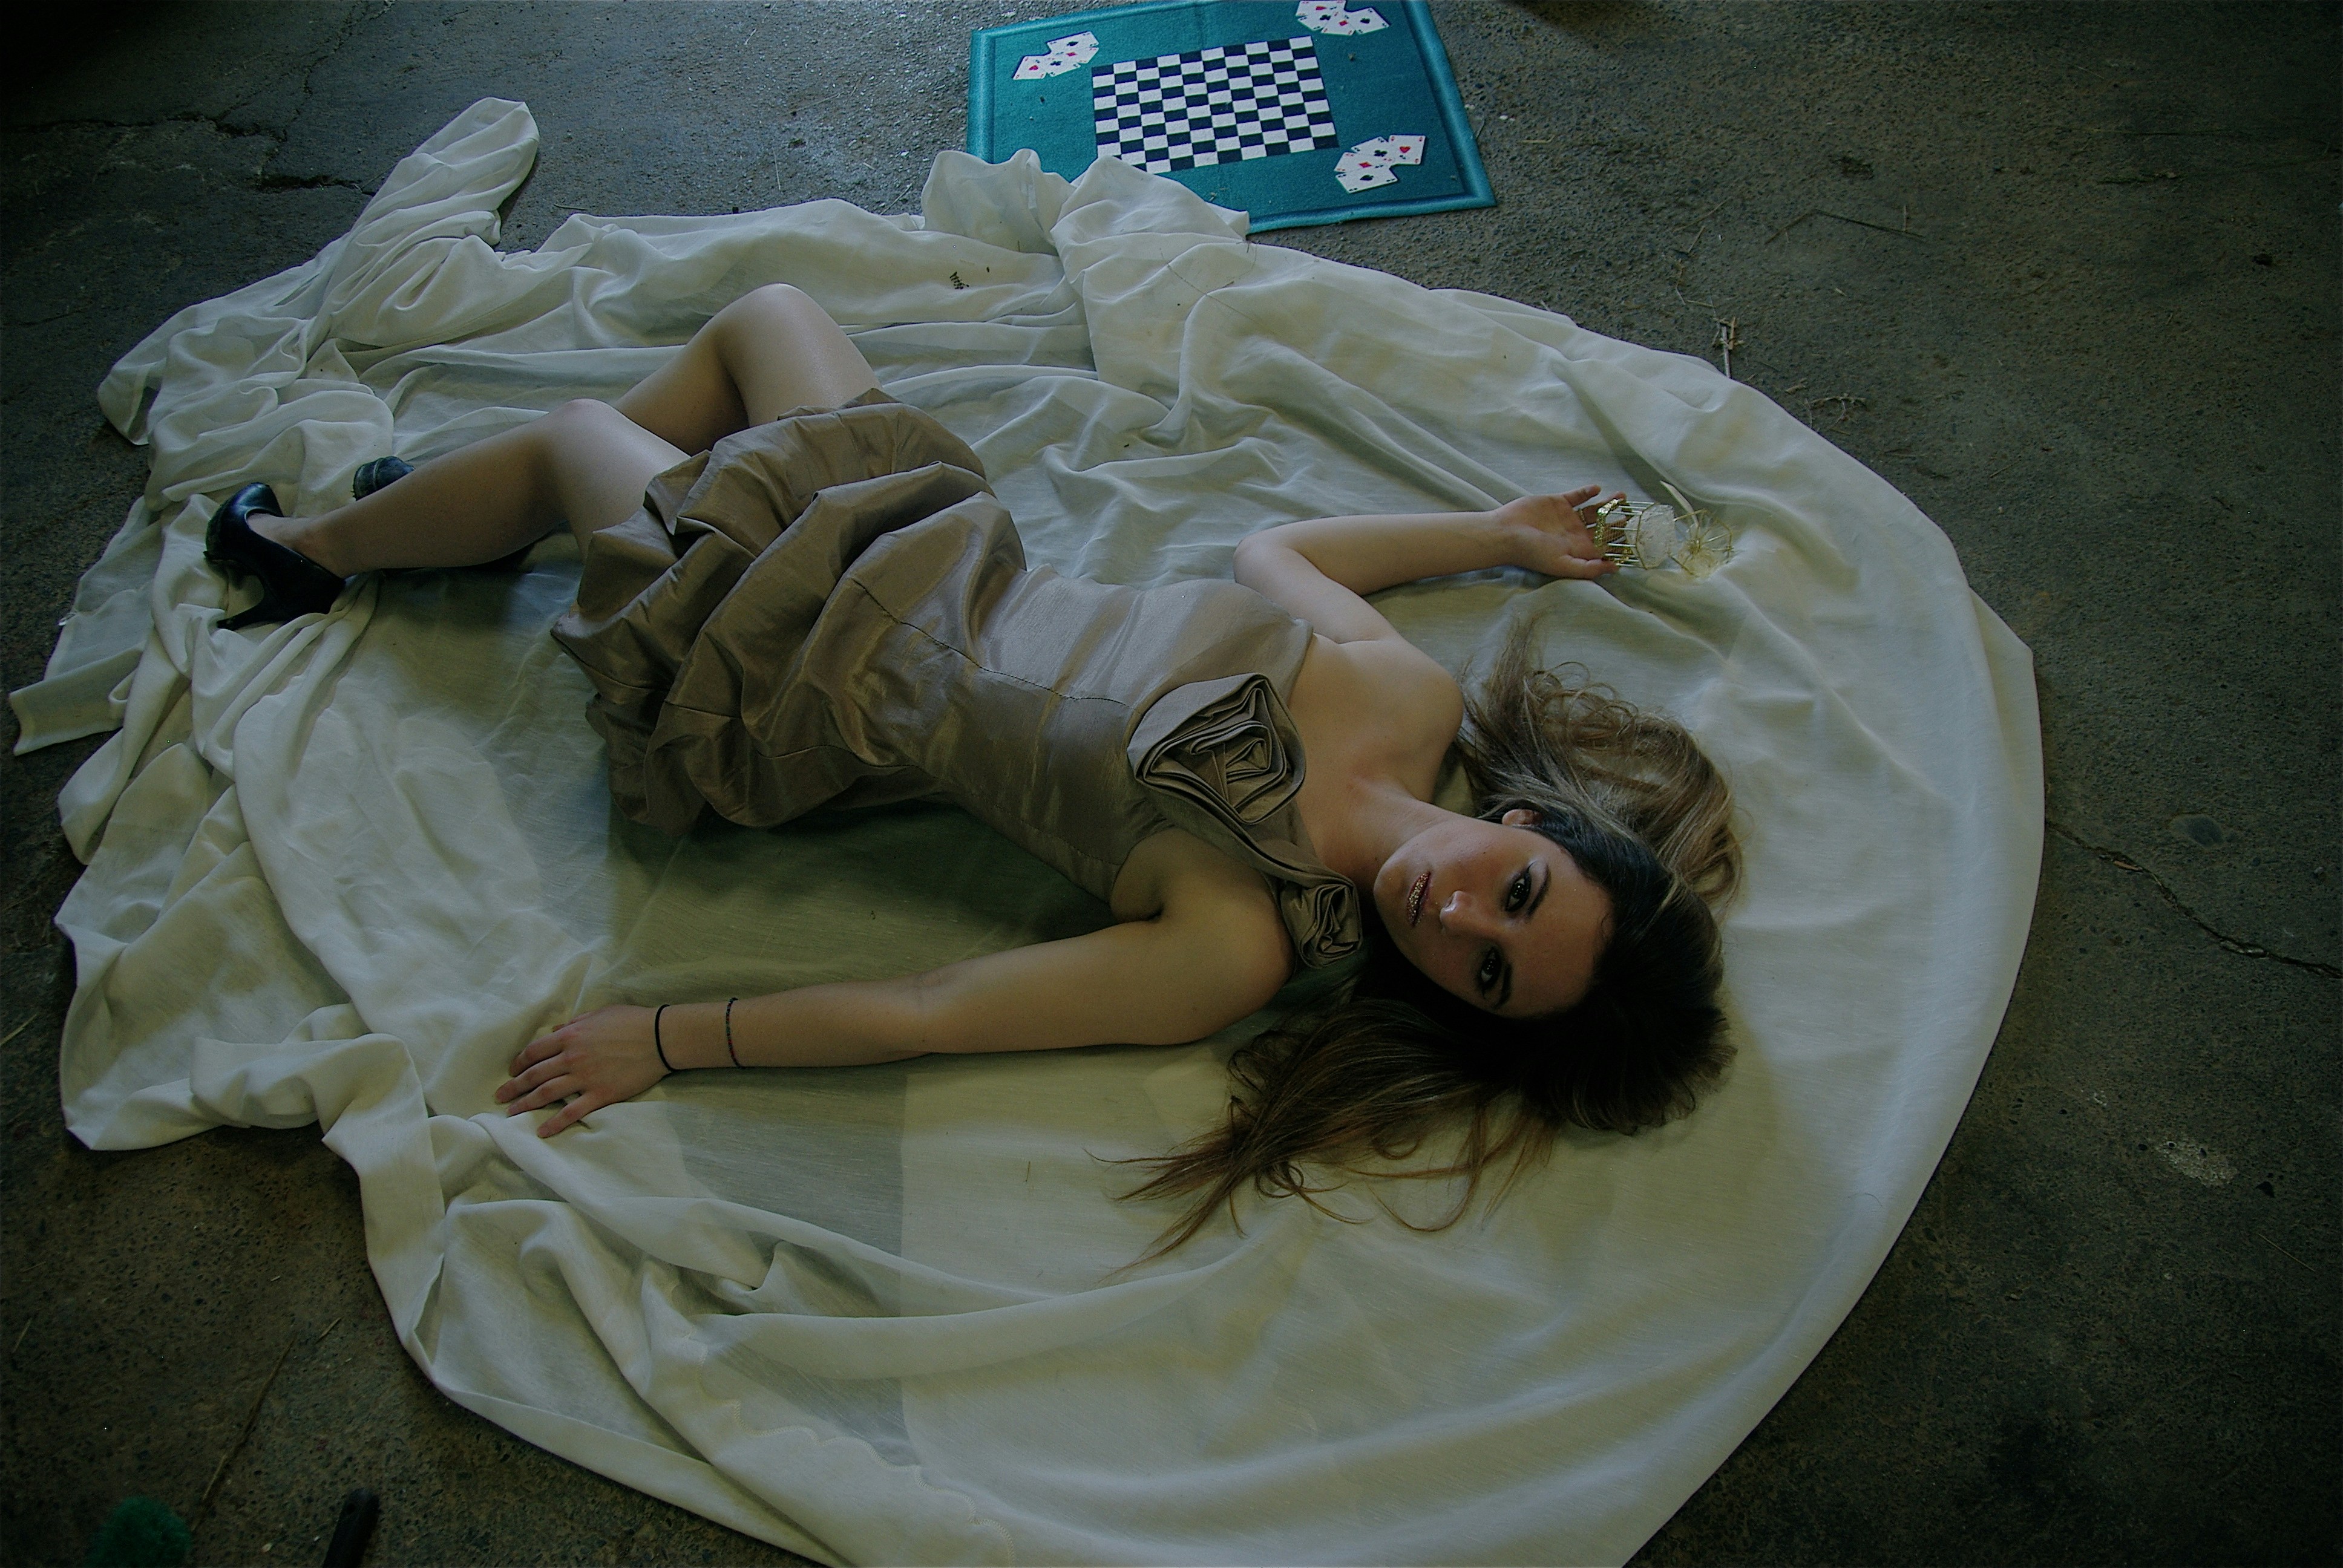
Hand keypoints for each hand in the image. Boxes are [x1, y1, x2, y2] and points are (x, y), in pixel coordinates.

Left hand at [496, 1004, 669, 1136]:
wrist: (660, 1038)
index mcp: (570, 1036)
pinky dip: (555, 1123)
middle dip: (514, 1087)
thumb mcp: (599, 1015)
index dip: (519, 1063)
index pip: (534, 1052)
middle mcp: (572, 1058)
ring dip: (526, 1105)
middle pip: (534, 1075)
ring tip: (511, 1114)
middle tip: (500, 1097)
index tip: (512, 1071)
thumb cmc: (632, 1021)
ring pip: (547, 1094)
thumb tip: (556, 1030)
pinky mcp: (600, 1094)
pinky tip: (542, 1131)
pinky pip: (572, 1112)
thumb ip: (574, 1024)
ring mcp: (585, 1078)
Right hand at [1492, 487, 1621, 579]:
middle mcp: (1575, 534)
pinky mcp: (1557, 502)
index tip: (1638, 536)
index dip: (1621, 542)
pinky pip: (1577, 496)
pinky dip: (1587, 492)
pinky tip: (1597, 489)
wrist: (1506, 533)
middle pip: (1603, 528)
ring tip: (1622, 498)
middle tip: (1634, 514)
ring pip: (1594, 510)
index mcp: (1579, 550)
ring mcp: (1567, 517)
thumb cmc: (1531, 553)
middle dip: (1618, 522)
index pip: (1605, 547)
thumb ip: (1588, 568)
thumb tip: (1615, 569)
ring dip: (1608, 504)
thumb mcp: (1562, 564)